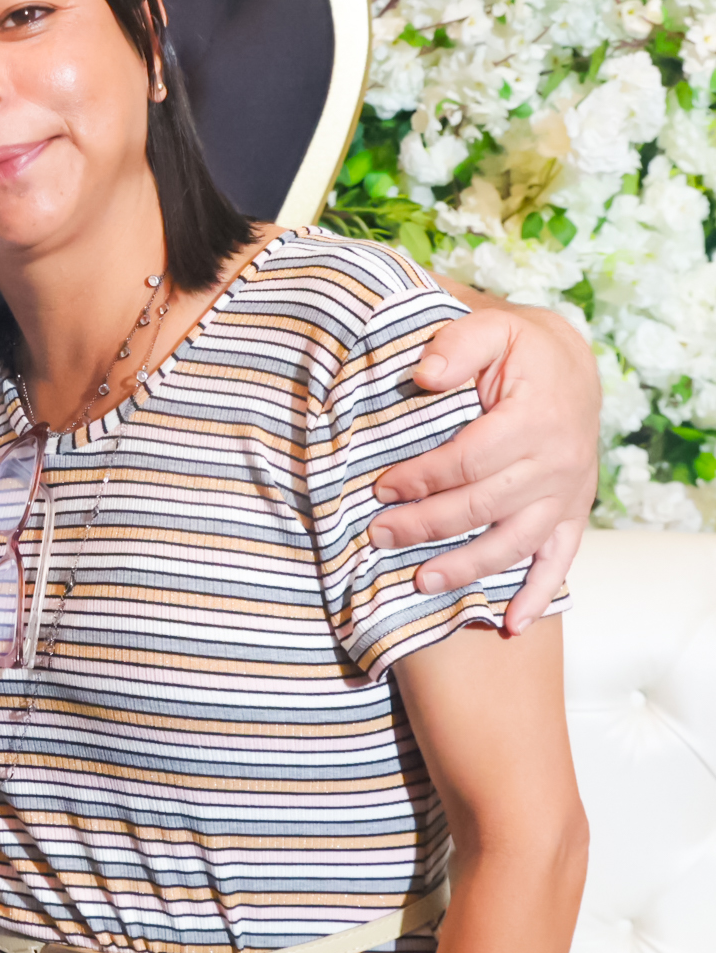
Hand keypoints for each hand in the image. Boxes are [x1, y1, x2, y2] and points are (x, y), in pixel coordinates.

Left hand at [370, 302, 598, 632]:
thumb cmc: (519, 348)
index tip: (381, 488)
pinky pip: (560, 560)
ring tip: (421, 582)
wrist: (573, 364)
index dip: (422, 477)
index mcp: (535, 418)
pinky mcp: (573, 513)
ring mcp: (568, 493)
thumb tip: (424, 374)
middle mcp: (558, 462)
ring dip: (469, 567)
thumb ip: (456, 345)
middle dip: (427, 525)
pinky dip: (539, 595)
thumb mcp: (490, 328)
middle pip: (485, 507)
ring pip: (515, 542)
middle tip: (379, 535)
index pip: (469, 460)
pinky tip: (511, 623)